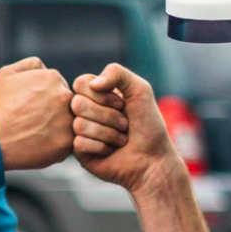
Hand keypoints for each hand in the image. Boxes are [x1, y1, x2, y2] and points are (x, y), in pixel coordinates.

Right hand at [0, 57, 74, 169]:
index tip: (33, 107)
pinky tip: (40, 145)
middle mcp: (65, 96)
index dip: (46, 98)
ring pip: (70, 123)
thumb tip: (44, 68)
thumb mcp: (7, 74)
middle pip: (67, 104)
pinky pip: (68, 142)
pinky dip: (57, 145)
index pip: (59, 87)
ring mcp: (68, 120)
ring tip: (37, 134)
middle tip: (35, 122)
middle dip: (54, 112)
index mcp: (53, 78)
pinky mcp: (67, 142)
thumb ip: (30, 65)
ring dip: (58, 128)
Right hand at [72, 64, 180, 193]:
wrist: (153, 159)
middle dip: (109, 115)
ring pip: (79, 124)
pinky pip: (79, 143)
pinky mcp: (79, 152)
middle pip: (78, 104)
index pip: (81, 83)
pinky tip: (111, 151)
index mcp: (95, 94)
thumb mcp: (140, 89)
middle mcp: (85, 111)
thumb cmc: (148, 125)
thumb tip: (92, 84)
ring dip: (108, 133)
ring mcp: (80, 131)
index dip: (102, 94)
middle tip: (125, 124)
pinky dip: (102, 147)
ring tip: (121, 139)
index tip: (122, 104)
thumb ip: (117, 72)